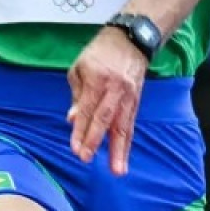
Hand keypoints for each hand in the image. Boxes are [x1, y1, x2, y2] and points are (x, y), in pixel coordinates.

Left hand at [66, 28, 147, 172]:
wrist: (131, 40)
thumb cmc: (100, 53)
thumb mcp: (80, 68)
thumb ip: (76, 96)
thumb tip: (72, 120)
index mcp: (97, 79)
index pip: (87, 109)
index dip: (81, 130)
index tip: (75, 148)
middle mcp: (115, 89)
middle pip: (105, 119)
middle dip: (96, 141)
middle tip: (86, 159)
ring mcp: (128, 96)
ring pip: (123, 126)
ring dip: (120, 150)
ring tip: (118, 170)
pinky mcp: (136, 101)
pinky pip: (130, 124)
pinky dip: (127, 142)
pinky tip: (123, 157)